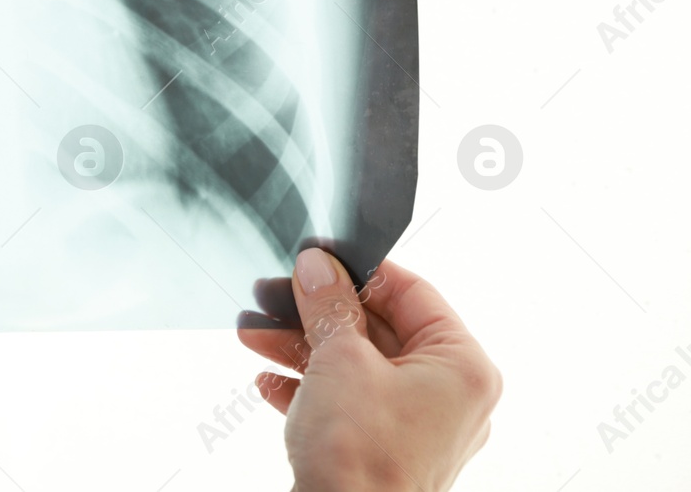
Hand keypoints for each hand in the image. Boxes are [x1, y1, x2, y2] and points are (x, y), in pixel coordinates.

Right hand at [237, 254, 500, 491]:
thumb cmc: (361, 456)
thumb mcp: (339, 360)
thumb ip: (328, 305)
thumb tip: (318, 267)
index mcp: (462, 367)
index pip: (413, 293)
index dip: (360, 271)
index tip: (318, 260)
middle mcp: (450, 397)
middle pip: (379, 330)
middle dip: (317, 314)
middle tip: (273, 294)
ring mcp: (419, 428)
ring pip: (358, 366)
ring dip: (303, 347)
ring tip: (254, 333)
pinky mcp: (386, 451)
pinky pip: (350, 404)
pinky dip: (311, 388)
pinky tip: (270, 382)